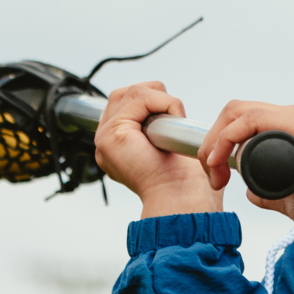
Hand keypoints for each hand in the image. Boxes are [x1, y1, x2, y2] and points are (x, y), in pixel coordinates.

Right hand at [95, 82, 221, 218]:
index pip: (127, 104)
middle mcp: (107, 143)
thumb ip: (164, 129)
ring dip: (163, 101)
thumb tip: (175, 118)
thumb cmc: (188, 185)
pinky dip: (165, 103)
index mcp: (119, 148)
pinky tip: (175, 124)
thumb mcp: (173, 150)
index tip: (175, 122)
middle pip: (125, 93)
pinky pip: (140, 97)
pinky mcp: (113, 134)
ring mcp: (105, 138)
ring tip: (176, 125)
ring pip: (134, 92)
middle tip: (176, 119)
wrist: (184, 202)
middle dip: (156, 96)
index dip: (154, 103)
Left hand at [199, 102, 293, 259]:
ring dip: (216, 141)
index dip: (218, 142)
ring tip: (217, 175)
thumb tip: (253, 191)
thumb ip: (271, 193)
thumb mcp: (290, 200)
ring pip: (240, 111)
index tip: (215, 175)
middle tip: (213, 176)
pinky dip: (228, 138)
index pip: (244, 119)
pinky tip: (224, 163)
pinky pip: (253, 119)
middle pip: (237, 111)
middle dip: (212, 141)